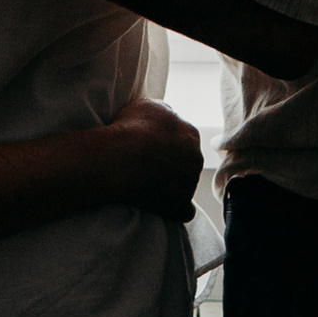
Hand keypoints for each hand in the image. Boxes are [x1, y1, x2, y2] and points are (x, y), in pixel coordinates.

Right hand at [99, 96, 204, 222]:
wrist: (122, 158)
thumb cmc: (132, 129)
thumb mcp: (150, 106)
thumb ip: (166, 114)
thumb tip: (169, 119)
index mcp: (191, 134)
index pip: (185, 141)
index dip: (168, 145)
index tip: (152, 149)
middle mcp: (196, 159)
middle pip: (187, 164)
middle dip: (172, 166)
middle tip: (149, 167)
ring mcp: (189, 183)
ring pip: (185, 185)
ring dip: (172, 186)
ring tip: (147, 185)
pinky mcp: (180, 205)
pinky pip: (184, 210)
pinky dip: (175, 208)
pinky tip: (161, 206)